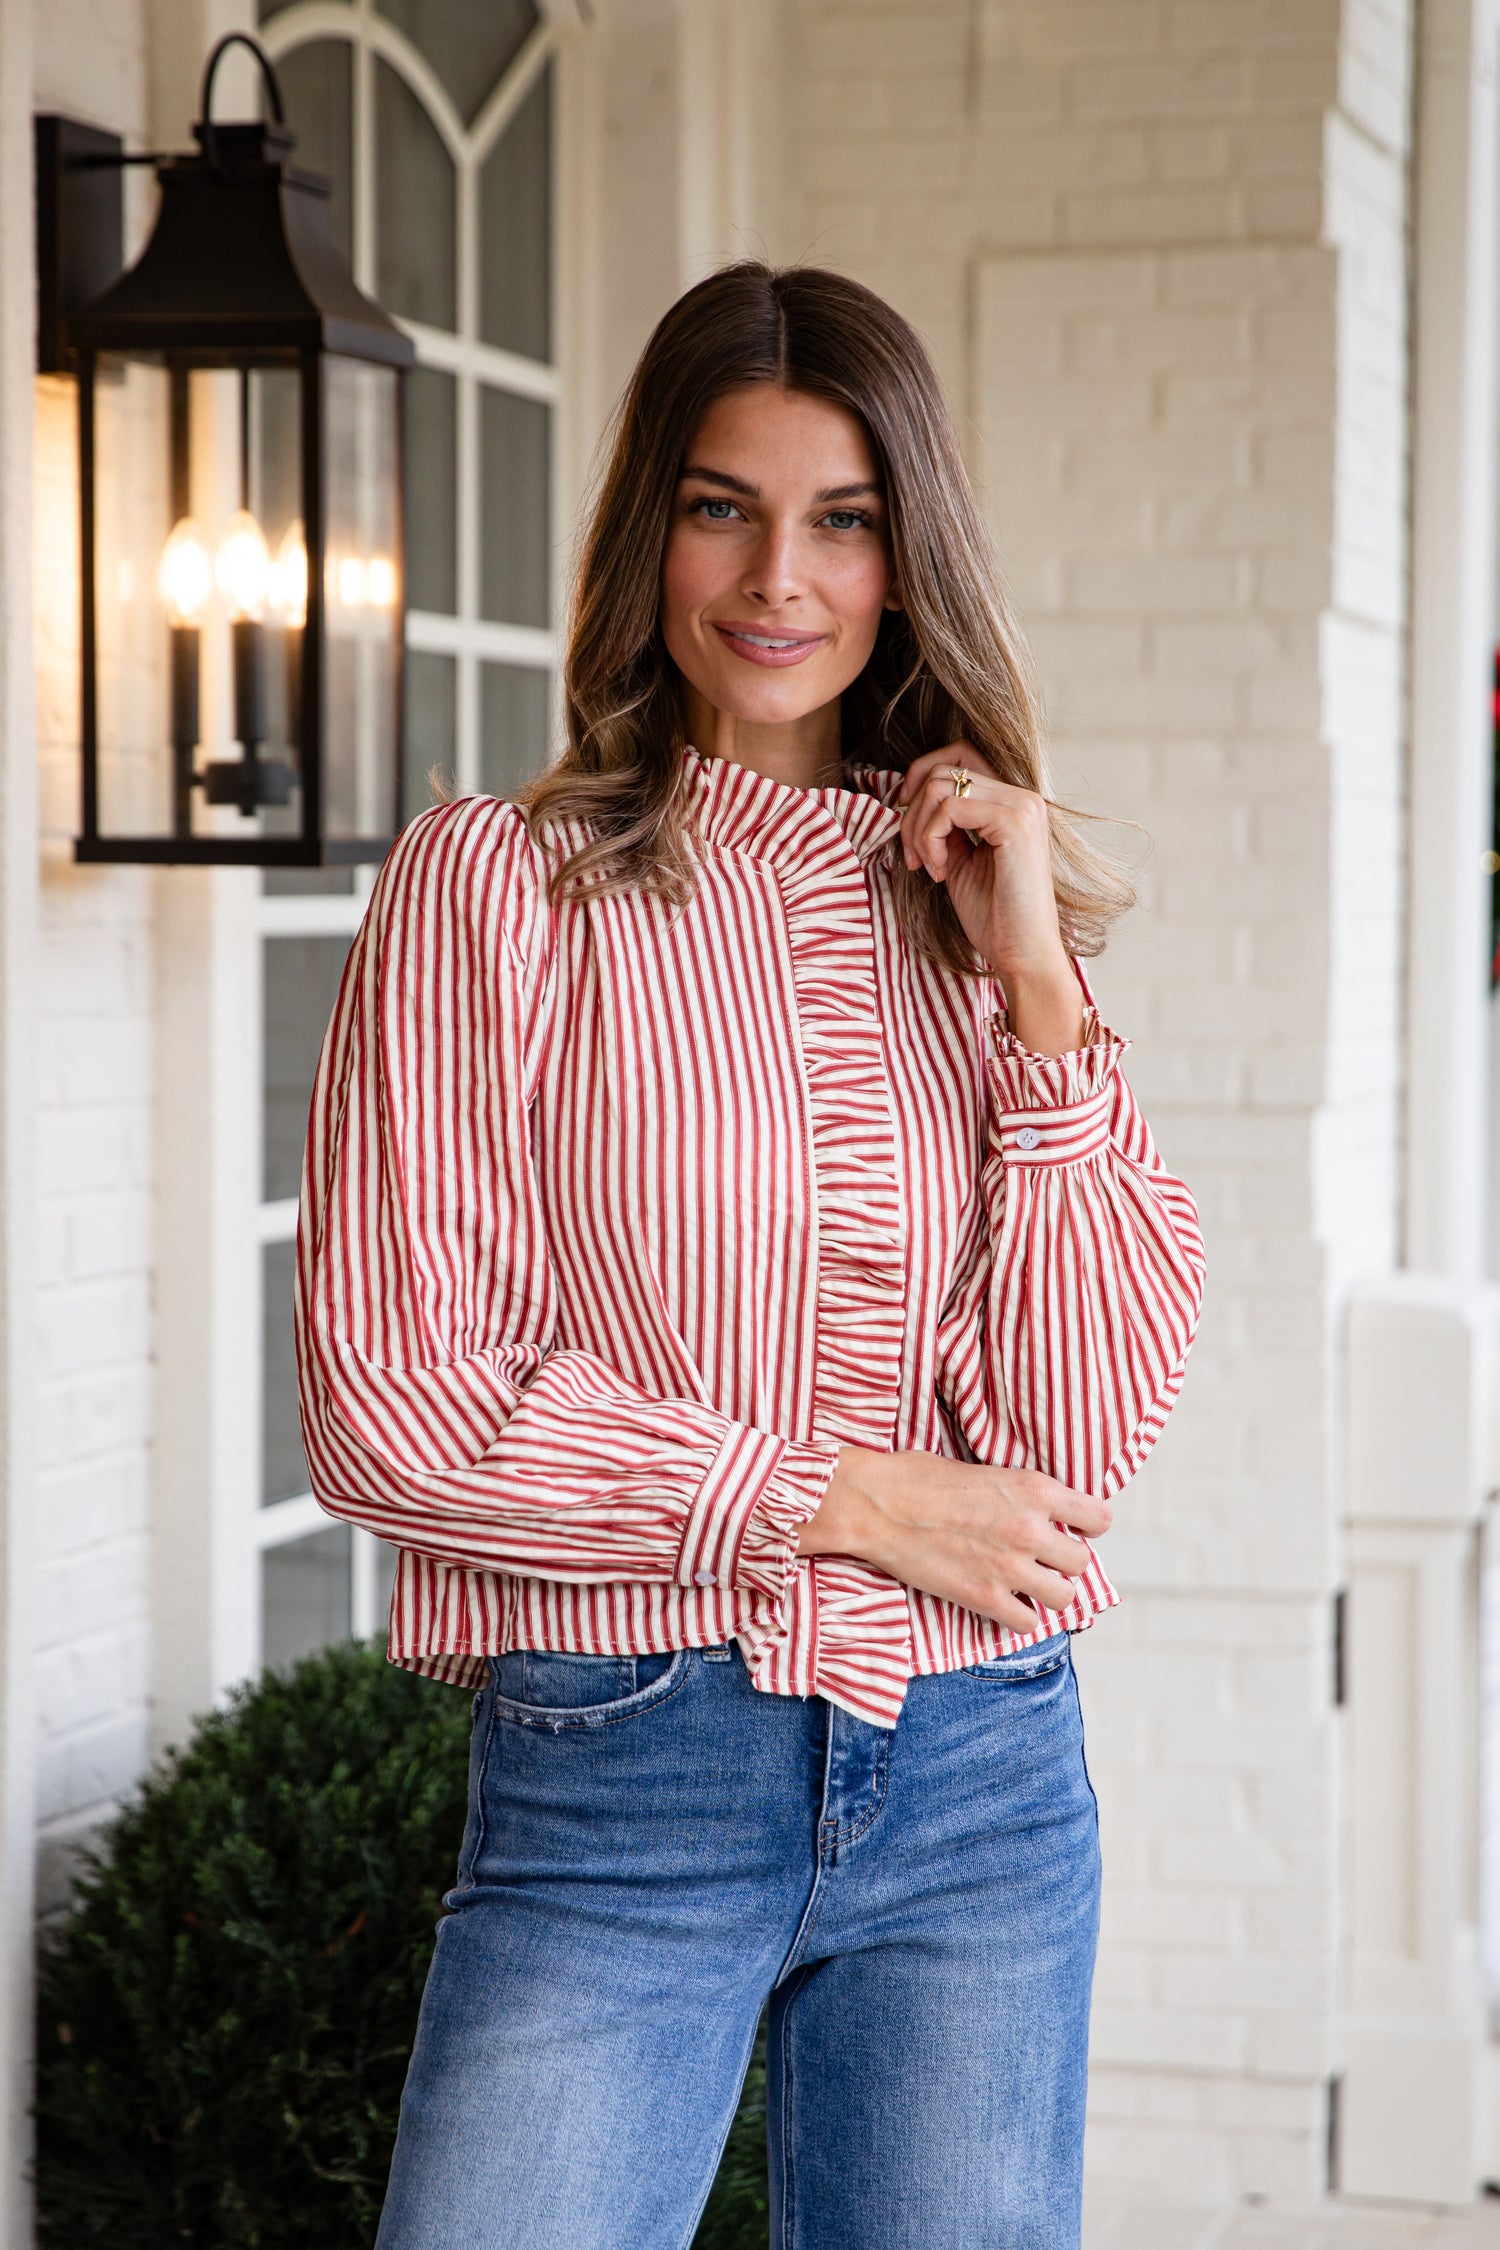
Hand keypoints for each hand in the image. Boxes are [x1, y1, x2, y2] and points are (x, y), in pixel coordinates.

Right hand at [798, 1445, 1110, 1632]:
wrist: (875, 1504)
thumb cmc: (919, 1477)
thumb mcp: (984, 1469)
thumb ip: (1020, 1493)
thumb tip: (1041, 1510)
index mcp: (1034, 1489)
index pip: (1099, 1518)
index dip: (1087, 1526)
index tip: (1071, 1528)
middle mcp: (1030, 1529)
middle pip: (1082, 1562)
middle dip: (1063, 1561)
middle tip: (1040, 1557)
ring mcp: (1009, 1567)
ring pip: (1063, 1596)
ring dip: (1047, 1591)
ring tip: (1025, 1581)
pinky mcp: (984, 1598)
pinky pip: (1028, 1623)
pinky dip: (1019, 1616)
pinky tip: (1002, 1600)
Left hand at [895, 746, 1084, 1055]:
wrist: (1022, 954)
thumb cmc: (994, 916)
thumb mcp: (959, 860)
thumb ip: (944, 826)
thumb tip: (910, 799)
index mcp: (1013, 803)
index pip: (960, 754)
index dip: (921, 773)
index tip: (903, 811)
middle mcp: (1023, 797)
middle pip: (944, 769)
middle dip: (912, 812)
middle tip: (912, 857)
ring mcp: (1022, 807)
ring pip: (941, 786)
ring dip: (918, 828)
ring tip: (927, 866)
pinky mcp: (1014, 824)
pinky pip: (949, 809)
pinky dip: (930, 839)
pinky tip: (940, 872)